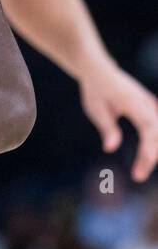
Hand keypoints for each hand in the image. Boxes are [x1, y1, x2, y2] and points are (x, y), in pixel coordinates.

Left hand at [79, 62, 157, 180]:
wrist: (100, 71)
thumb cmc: (96, 90)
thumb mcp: (95, 109)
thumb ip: (107, 127)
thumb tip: (110, 148)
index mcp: (135, 103)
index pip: (149, 130)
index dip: (149, 149)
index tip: (143, 166)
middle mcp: (148, 104)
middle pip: (157, 135)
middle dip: (150, 157)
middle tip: (138, 177)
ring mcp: (151, 106)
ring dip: (152, 153)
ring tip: (140, 172)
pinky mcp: (150, 110)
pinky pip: (156, 130)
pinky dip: (153, 145)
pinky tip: (146, 160)